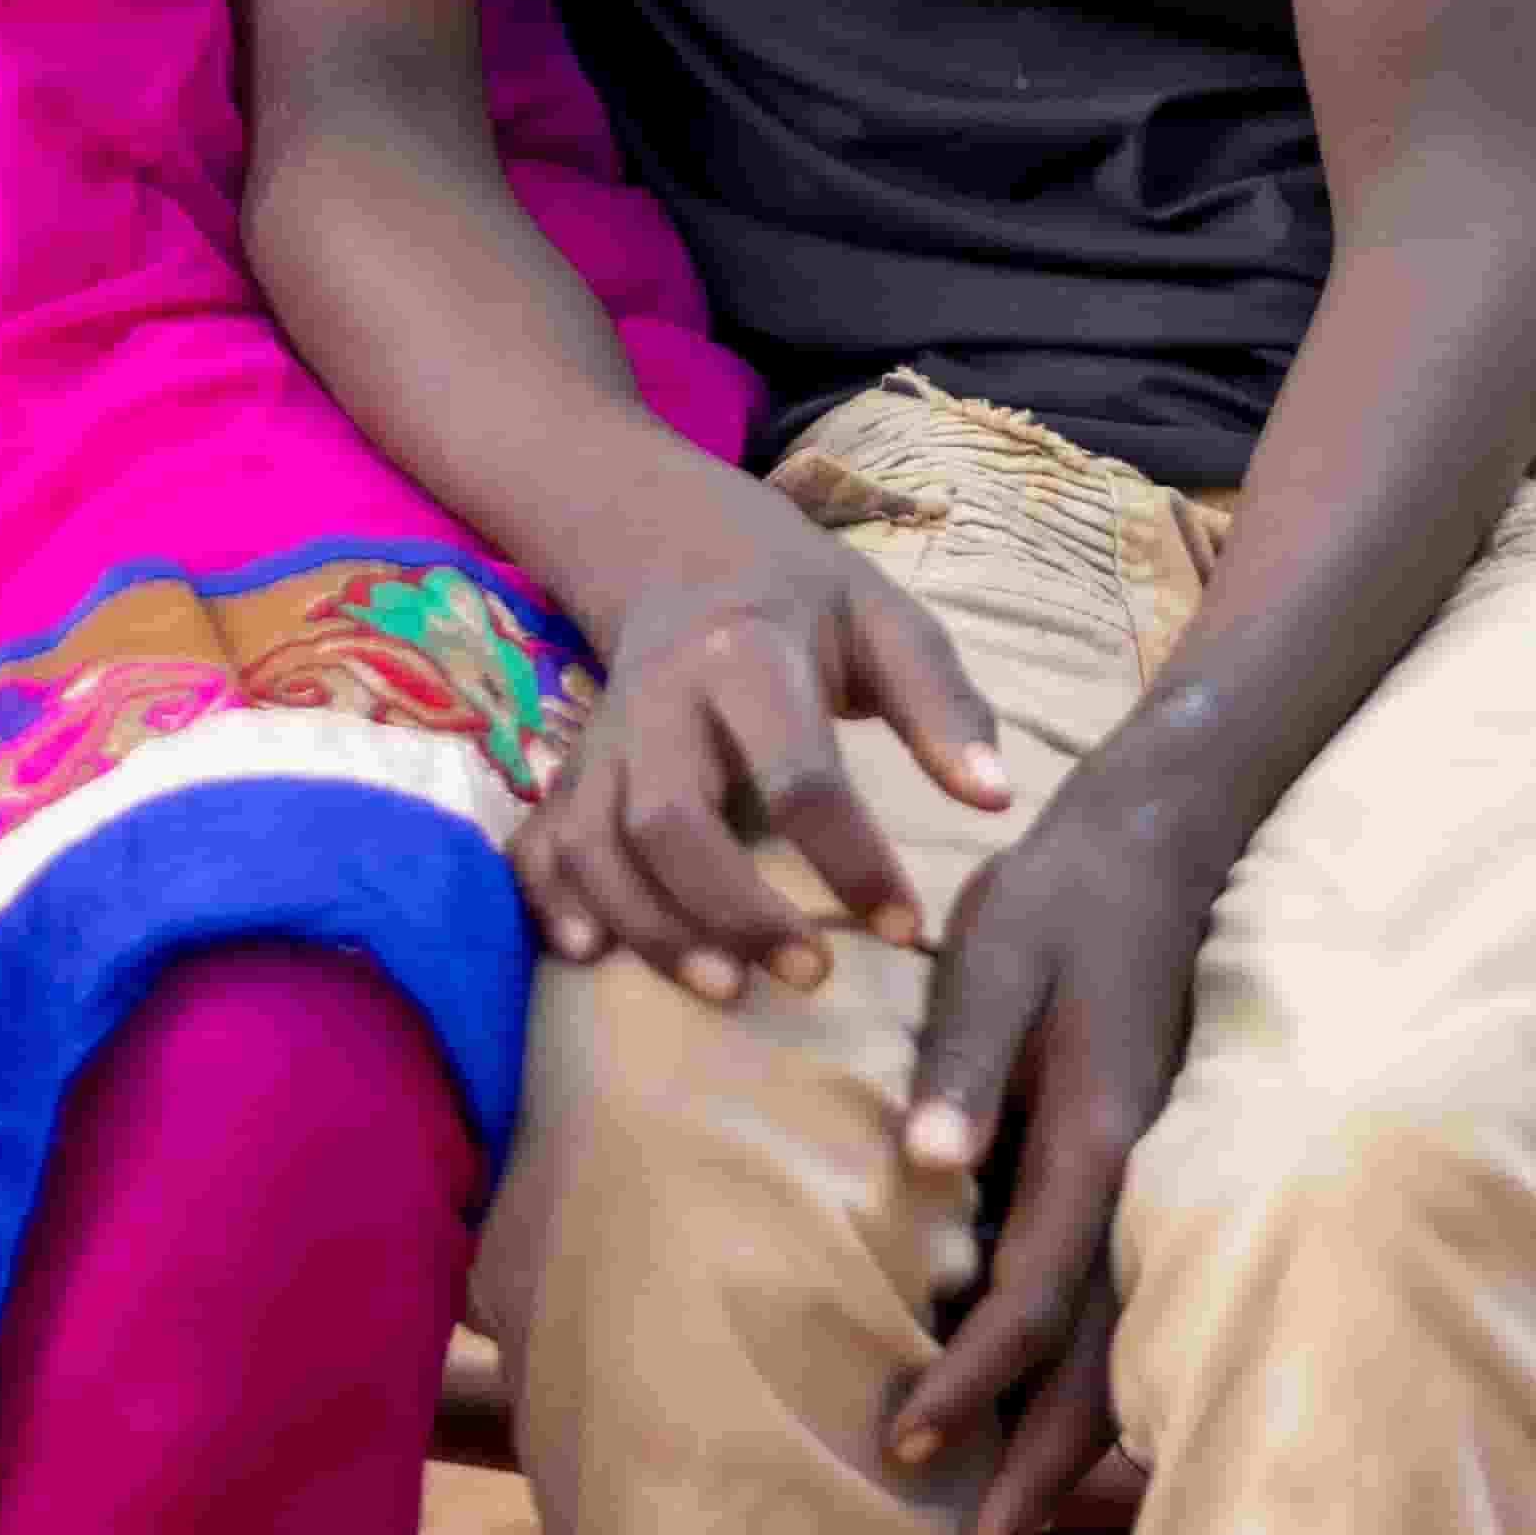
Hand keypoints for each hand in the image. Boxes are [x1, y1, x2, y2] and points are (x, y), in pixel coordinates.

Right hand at [533, 499, 1014, 1005]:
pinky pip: (539, 838)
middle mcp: (661, 697)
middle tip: (812, 976)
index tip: (904, 926)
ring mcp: (606, 735)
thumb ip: (943, 704)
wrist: (688, 546)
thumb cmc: (808, 601)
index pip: (797, 772)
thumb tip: (997, 797)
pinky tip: (587, 955)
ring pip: (598, 842)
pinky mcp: (574, 765)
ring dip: (653, 927)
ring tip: (728, 987)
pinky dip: (549, 899)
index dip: (852, 859)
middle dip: (736, 910)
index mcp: (748, 655)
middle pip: (670, 819)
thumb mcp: (887, 621)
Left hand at [881, 780, 1220, 1534]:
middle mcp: (1136, 1178)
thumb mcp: (995, 955)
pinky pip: (1118, 1307)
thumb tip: (922, 1164)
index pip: (1035, 1291)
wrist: (1157, 843)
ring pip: (1121, 1348)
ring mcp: (1149, 1184)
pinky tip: (1041, 1437)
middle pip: (1099, 1360)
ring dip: (1069, 1452)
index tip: (906, 1439)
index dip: (975, 1378)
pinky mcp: (1139, 1176)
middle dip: (1039, 1474)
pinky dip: (1085, 1386)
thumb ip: (959, 1059)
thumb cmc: (1058, 899)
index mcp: (1096, 1132)